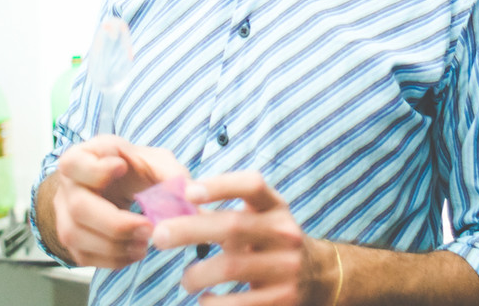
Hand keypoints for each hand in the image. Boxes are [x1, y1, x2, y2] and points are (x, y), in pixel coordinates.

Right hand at [52, 135, 188, 269]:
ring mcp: (65, 214)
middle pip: (80, 208)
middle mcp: (68, 186)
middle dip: (117, 223)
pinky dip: (112, 259)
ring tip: (144, 244)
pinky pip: (84, 256)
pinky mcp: (71, 239)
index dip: (95, 170)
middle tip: (147, 228)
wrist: (116, 186)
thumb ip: (171, 173)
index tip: (122, 167)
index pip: (73, 163)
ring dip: (115, 246)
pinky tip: (134, 252)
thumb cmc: (134, 169)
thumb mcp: (153, 160)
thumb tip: (191, 195)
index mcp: (84, 157)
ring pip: (77, 236)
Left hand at [151, 171, 336, 305]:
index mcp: (275, 207)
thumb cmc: (270, 243)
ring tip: (187, 280)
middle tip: (159, 236)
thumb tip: (171, 206)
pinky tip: (206, 300)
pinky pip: (239, 303)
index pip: (252, 185)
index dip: (220, 185)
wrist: (320, 277)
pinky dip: (214, 303)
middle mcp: (285, 232)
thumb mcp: (258, 220)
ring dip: (197, 275)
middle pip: (233, 226)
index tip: (188, 190)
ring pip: (231, 267)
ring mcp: (287, 267)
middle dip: (189, 230)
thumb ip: (222, 213)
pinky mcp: (284, 299)